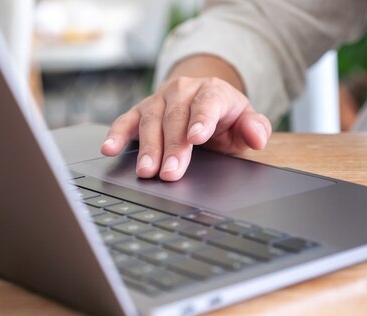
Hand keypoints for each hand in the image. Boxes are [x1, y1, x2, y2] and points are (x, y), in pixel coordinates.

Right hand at [101, 76, 271, 180]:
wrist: (200, 100)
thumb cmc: (222, 119)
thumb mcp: (244, 122)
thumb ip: (255, 127)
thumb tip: (258, 136)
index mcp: (213, 91)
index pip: (207, 103)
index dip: (201, 119)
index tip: (196, 138)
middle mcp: (183, 91)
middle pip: (175, 117)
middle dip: (172, 147)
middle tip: (170, 173)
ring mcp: (158, 100)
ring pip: (150, 120)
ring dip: (147, 147)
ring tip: (146, 171)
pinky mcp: (139, 110)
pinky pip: (125, 121)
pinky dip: (116, 134)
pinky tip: (109, 148)